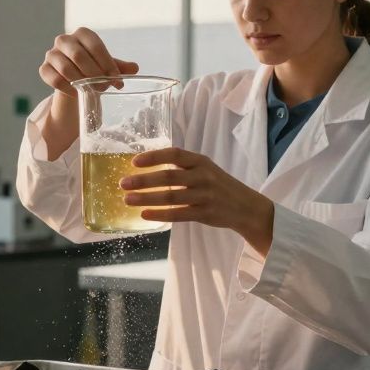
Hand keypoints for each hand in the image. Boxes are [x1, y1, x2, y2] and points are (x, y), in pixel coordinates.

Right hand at [38, 26, 138, 96]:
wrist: (73, 79)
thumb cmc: (93, 68)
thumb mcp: (108, 66)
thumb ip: (120, 67)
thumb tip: (135, 68)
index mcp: (82, 34)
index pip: (94, 44)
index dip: (106, 62)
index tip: (117, 78)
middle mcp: (64, 40)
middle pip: (78, 55)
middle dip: (94, 73)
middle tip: (105, 86)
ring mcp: (51, 54)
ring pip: (65, 68)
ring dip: (81, 82)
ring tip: (94, 91)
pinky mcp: (44, 69)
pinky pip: (55, 80)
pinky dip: (68, 89)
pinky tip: (78, 94)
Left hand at [120, 147, 274, 254]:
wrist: (246, 207)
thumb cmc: (219, 186)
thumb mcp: (205, 170)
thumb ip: (183, 168)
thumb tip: (149, 170)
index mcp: (201, 161)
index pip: (175, 154)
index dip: (154, 157)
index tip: (134, 161)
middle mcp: (203, 176)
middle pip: (169, 177)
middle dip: (143, 180)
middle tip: (123, 183)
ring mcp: (205, 195)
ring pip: (171, 197)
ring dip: (146, 198)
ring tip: (128, 200)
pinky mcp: (205, 213)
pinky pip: (178, 214)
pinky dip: (160, 214)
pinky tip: (145, 215)